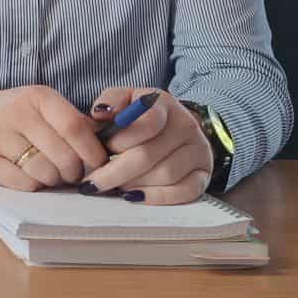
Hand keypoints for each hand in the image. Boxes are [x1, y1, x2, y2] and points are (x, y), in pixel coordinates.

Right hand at [0, 84, 108, 190]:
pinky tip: (28, 177)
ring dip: (53, 181)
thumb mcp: (36, 106)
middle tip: (71, 174)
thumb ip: (69, 121)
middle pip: (64, 156)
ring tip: (48, 174)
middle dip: (74, 172)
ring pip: (45, 173)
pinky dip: (32, 186)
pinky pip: (23, 184)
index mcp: (36, 97)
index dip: (92, 152)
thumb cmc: (5, 115)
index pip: (75, 127)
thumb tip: (107, 144)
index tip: (98, 165)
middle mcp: (17, 114)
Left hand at [80, 87, 211, 204]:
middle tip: (94, 183)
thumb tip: (100, 113)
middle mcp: (186, 125)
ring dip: (133, 185)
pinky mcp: (203, 174)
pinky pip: (184, 192)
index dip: (120, 140)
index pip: (147, 123)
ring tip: (114, 186)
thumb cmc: (142, 117)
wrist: (177, 128)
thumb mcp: (125, 99)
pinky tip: (135, 196)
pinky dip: (156, 197)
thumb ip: (111, 102)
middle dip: (115, 172)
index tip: (101, 150)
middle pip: (149, 155)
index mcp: (164, 104)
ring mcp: (198, 151)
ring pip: (164, 175)